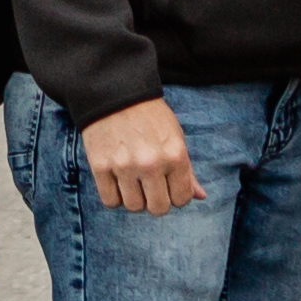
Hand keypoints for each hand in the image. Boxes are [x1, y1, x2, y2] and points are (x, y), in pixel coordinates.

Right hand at [77, 96, 205, 215]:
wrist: (114, 92)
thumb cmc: (150, 116)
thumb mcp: (175, 136)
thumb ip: (187, 170)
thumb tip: (200, 197)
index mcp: (175, 155)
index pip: (182, 199)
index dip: (176, 196)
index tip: (169, 186)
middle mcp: (151, 163)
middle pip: (158, 208)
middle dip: (156, 201)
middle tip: (150, 186)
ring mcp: (124, 166)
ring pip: (134, 207)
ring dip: (134, 199)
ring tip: (133, 182)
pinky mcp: (100, 166)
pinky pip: (110, 201)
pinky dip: (114, 197)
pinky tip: (117, 182)